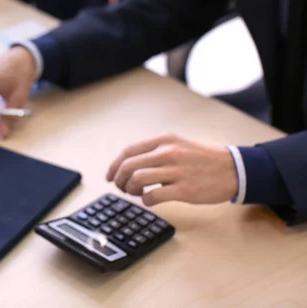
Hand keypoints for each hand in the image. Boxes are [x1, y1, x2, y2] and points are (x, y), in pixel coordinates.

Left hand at [106, 134, 237, 206]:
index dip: (114, 166)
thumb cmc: (202, 159)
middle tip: (122, 188)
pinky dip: (146, 200)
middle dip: (119, 179)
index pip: (128, 151)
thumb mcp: (177, 145)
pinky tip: (150, 200)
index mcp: (164, 141)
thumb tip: (129, 164)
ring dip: (130, 190)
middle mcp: (168, 153)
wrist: (232, 169)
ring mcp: (176, 171)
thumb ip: (154, 151)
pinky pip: (153, 196)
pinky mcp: (184, 189)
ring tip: (137, 193)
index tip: (110, 176)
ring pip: (137, 179)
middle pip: (128, 166)